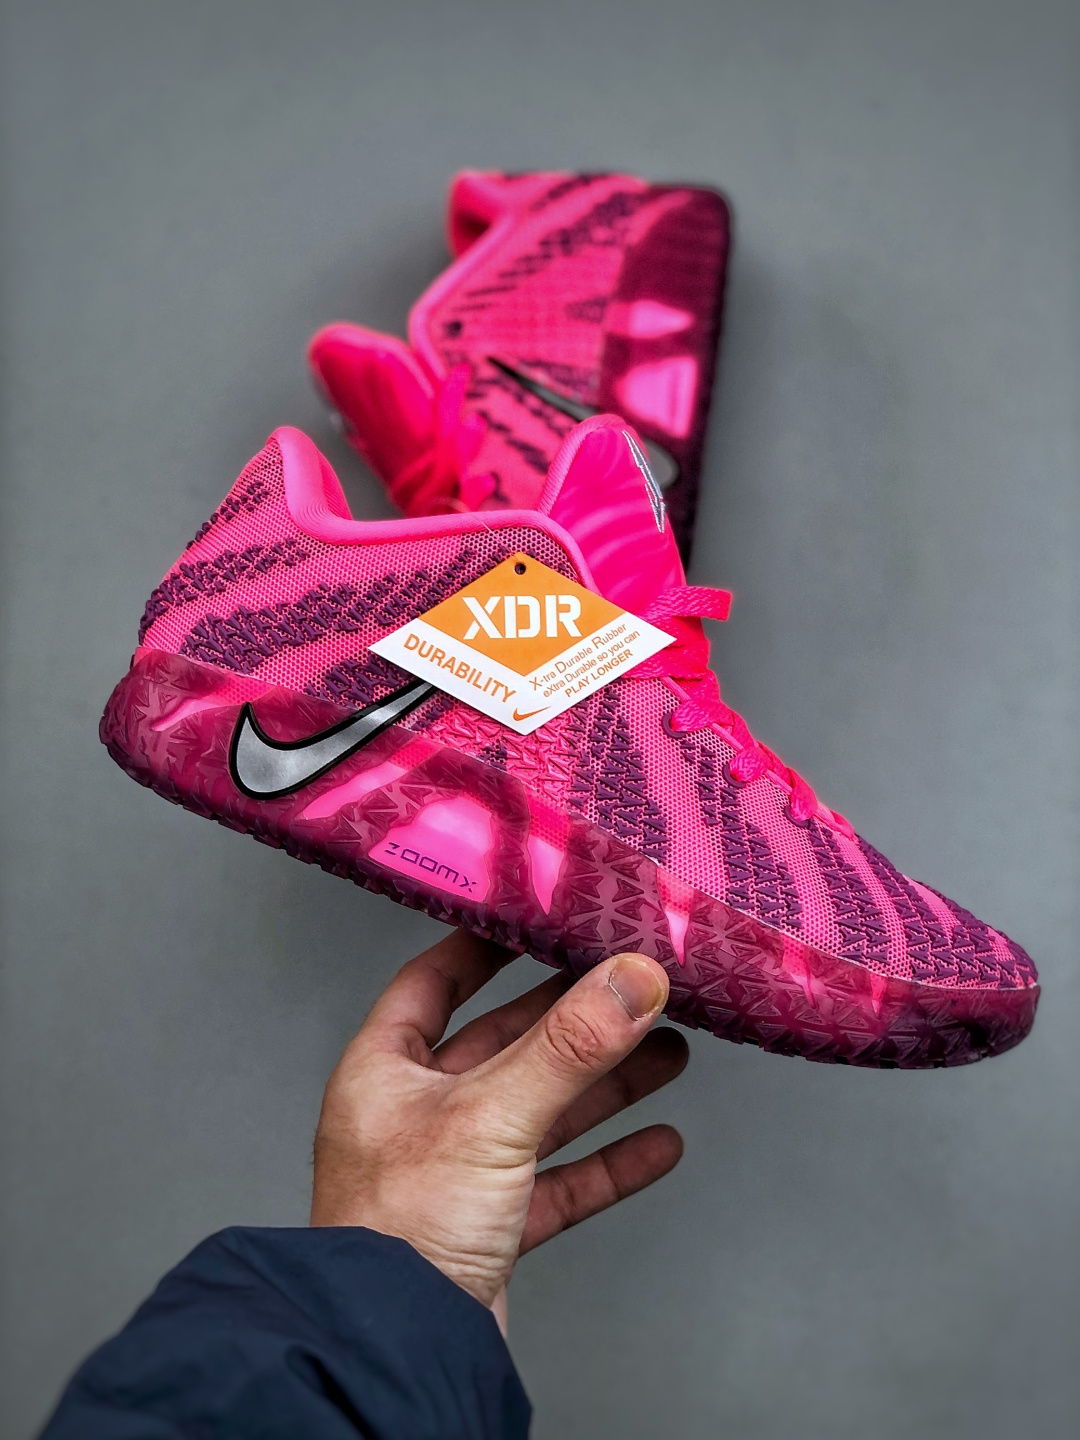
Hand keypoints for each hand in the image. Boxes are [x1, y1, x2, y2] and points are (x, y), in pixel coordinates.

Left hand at [310, 931, 687, 1322]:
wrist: (394, 1351)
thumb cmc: (397, 1230)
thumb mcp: (491, 1115)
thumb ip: (569, 1047)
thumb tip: (632, 980)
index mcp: (385, 1071)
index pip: (432, 982)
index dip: (482, 947)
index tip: (536, 919)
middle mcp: (416, 1115)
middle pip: (504, 1046)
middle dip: (572, 1020)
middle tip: (628, 987)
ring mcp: (454, 1173)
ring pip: (540, 1112)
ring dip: (603, 1086)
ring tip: (666, 1052)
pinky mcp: (489, 1228)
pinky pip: (559, 1182)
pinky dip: (608, 1162)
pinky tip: (657, 1144)